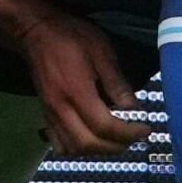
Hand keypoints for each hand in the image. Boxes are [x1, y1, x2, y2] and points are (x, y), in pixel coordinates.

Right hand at [15, 9, 149, 156]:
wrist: (36, 32)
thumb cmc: (71, 36)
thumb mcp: (101, 52)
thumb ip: (116, 83)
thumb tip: (134, 108)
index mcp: (77, 92)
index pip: (104, 126)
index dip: (128, 133)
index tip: (145, 130)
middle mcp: (60, 109)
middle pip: (88, 143)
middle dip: (115, 146)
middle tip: (134, 137)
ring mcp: (50, 114)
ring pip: (72, 148)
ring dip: (97, 151)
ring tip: (116, 140)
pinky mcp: (45, 114)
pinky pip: (59, 143)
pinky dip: (77, 149)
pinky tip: (91, 139)